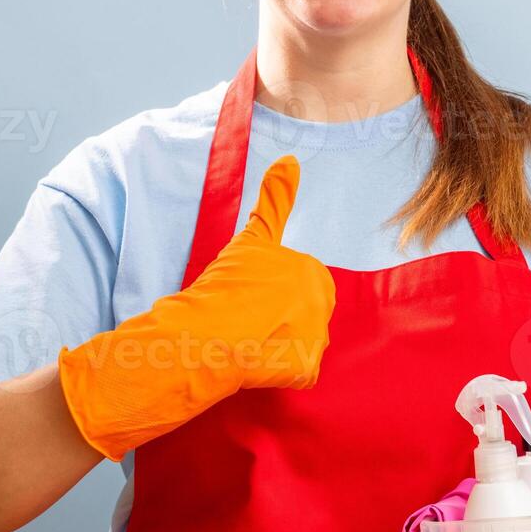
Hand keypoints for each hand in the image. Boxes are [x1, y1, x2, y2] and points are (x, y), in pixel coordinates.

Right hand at [58, 156, 335, 459]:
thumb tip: (291, 160)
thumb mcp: (251, 239)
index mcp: (313, 272)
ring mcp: (317, 337)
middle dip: (281, 319)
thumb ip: (275, 202)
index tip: (249, 298)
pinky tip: (256, 361)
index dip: (271, 294)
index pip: (301, 285)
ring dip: (277, 345)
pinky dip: (276, 370)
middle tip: (248, 320)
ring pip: (301, 344)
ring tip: (249, 340)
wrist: (208, 332)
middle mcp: (322, 303)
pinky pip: (297, 371)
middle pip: (306, 315)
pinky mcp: (306, 367)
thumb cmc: (226, 284)